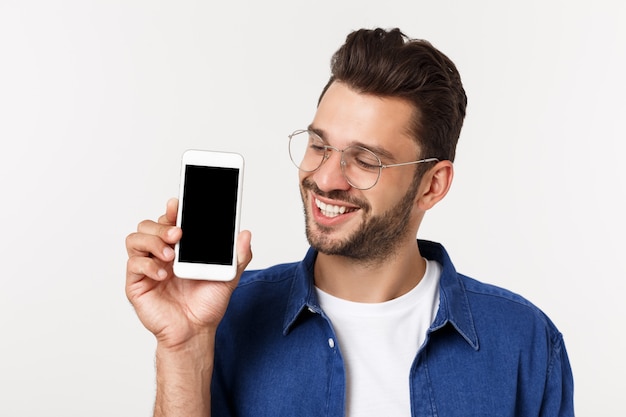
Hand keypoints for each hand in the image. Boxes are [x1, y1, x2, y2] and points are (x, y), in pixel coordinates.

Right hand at [125, 198, 252, 349]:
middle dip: (162, 225)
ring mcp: (147, 268)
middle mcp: (160, 254)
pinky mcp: (137, 283)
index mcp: (180, 247)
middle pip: (149, 225)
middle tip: (179, 234)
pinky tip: (163, 274)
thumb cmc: (207, 304)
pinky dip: (148, 266)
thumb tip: (245, 234)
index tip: (178, 204)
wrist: (196, 331)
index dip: (171, 210)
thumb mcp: (229, 276)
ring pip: (135, 239)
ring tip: (171, 255)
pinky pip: (133, 264)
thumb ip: (238, 256)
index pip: (170, 220)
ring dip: (153, 242)